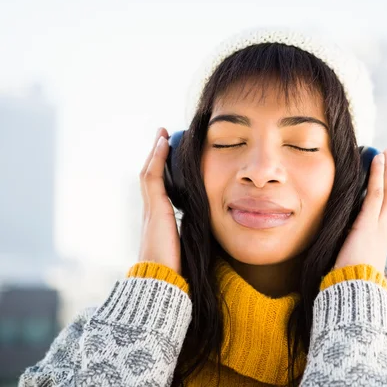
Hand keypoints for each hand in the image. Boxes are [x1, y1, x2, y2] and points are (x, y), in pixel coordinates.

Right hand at [138, 127, 181, 273]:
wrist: (163, 280)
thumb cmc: (176, 270)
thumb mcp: (187, 247)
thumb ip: (193, 235)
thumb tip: (207, 232)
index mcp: (158, 222)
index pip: (158, 189)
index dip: (161, 171)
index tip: (169, 157)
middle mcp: (151, 213)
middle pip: (150, 176)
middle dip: (156, 156)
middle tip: (163, 137)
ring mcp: (151, 209)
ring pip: (149, 173)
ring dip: (155, 152)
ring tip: (162, 135)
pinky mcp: (155, 208)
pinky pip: (153, 176)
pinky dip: (157, 158)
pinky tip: (164, 144)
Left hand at [334, 149, 386, 273]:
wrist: (353, 294)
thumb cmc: (346, 284)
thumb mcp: (347, 263)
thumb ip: (345, 249)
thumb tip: (334, 243)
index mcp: (377, 242)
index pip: (384, 212)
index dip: (385, 193)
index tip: (384, 178)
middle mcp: (382, 233)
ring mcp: (378, 228)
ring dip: (386, 171)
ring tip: (386, 153)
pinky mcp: (369, 224)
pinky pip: (376, 195)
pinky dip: (377, 176)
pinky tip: (376, 160)